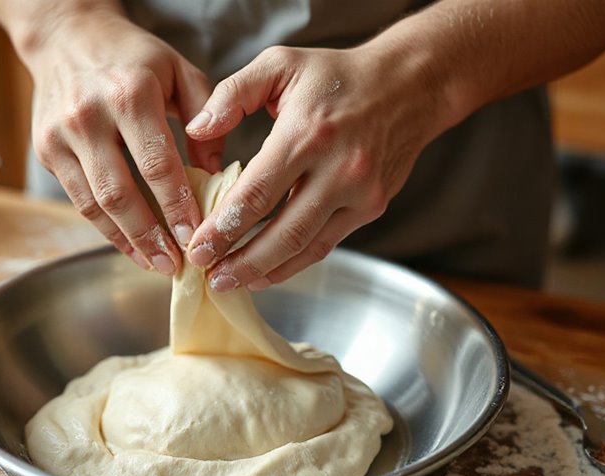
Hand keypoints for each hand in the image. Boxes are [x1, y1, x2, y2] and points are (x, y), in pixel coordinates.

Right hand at [25, 12, 223, 274]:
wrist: (66, 35)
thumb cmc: (132, 55)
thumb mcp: (180, 71)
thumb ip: (206, 118)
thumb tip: (217, 172)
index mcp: (130, 93)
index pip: (157, 163)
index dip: (176, 206)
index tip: (196, 236)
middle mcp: (89, 115)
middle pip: (120, 193)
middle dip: (150, 237)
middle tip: (176, 266)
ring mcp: (61, 136)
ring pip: (94, 204)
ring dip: (127, 241)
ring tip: (156, 264)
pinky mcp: (46, 150)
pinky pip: (78, 200)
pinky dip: (105, 229)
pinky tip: (130, 245)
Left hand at [184, 44, 446, 290]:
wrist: (409, 85)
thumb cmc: (337, 75)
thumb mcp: (280, 64)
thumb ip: (232, 94)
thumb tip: (196, 129)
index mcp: (307, 133)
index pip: (256, 193)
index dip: (223, 228)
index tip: (196, 248)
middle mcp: (337, 168)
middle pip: (282, 232)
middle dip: (240, 260)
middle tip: (209, 276)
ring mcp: (360, 193)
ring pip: (305, 247)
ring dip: (265, 271)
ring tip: (231, 282)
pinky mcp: (372, 207)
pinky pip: (326, 243)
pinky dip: (294, 263)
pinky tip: (266, 271)